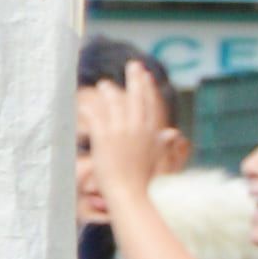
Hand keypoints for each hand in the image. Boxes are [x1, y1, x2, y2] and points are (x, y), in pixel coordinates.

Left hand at [78, 65, 184, 198]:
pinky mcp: (105, 139)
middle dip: (135, 79)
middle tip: (133, 65)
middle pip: (137, 98)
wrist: (131, 194)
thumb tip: (173, 132)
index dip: (148, 88)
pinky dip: (90, 109)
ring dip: (109, 92)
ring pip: (115, 105)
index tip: (147, 75)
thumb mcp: (158, 158)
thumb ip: (163, 142)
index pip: (152, 104)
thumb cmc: (144, 182)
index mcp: (153, 132)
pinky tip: (84, 103)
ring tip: (104, 84)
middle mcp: (139, 129)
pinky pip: (96, 117)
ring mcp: (122, 132)